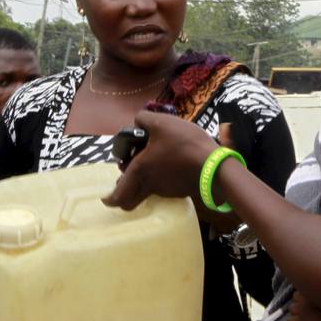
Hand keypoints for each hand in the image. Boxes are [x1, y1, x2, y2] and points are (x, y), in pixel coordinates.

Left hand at [104, 110, 220, 210]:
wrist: (214, 164)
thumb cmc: (184, 143)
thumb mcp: (161, 123)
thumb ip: (143, 119)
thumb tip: (137, 122)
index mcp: (139, 171)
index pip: (118, 196)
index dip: (110, 198)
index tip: (106, 197)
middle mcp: (149, 185)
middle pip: (130, 201)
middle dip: (124, 193)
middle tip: (126, 178)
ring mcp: (166, 190)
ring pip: (146, 192)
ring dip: (143, 183)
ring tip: (151, 162)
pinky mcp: (180, 190)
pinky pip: (163, 188)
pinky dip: (160, 180)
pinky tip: (170, 163)